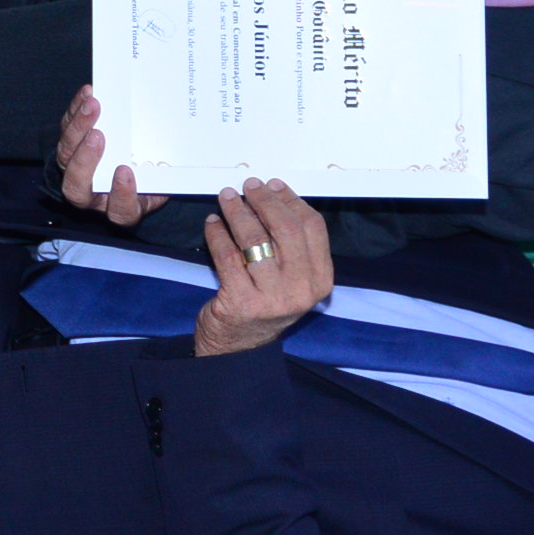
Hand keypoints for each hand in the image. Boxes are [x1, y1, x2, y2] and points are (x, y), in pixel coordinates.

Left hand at [55, 86, 167, 226]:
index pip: (119, 210)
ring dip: (78, 129)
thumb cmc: (153, 175)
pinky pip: (66, 130)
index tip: (126, 172)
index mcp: (123, 208)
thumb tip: (179, 151)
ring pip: (66, 156)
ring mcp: (76, 170)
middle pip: (77, 186)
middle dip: (85, 161)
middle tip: (98, 136)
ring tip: (92, 106)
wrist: (138, 165)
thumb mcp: (163, 178)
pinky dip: (75, 112)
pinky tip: (87, 95)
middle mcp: (93, 194)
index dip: (121, 195)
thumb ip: (164, 173)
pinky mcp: (69, 147)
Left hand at [193, 180, 333, 356]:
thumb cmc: (264, 304)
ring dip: (237, 211)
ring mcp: (272, 298)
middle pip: (285, 228)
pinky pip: (227, 255)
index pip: (312, 227)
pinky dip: (217, 234)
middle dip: (264, 201)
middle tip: (248, 187)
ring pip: (254, 238)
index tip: (273, 186)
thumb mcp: (291, 279)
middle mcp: (301, 290)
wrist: (239, 348)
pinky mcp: (241, 302)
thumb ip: (290, 245)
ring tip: (227, 199)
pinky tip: (212, 223)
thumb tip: (274, 197)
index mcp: (320, 280)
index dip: (291, 200)